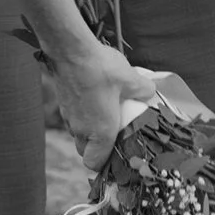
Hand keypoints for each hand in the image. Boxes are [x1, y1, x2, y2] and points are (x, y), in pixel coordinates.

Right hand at [56, 39, 163, 170]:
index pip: (94, 163)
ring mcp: (69, 117)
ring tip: (106, 113)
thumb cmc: (99, 68)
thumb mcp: (130, 79)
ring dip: (90, 131)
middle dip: (98, 148)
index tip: (116, 154)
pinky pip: (73, 119)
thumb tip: (151, 91)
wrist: (70, 51)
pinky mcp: (63, 104)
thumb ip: (144, 89)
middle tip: (114, 133)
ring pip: (79, 134)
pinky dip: (83, 116)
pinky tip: (94, 99)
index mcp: (100, 131)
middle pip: (86, 151)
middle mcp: (82, 129)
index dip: (104, 164)